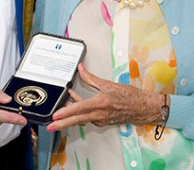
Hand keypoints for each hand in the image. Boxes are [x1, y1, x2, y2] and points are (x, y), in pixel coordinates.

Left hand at [46, 64, 161, 130]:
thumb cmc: (129, 96)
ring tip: (62, 107)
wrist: (142, 108)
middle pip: (77, 120)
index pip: (79, 109)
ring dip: (71, 114)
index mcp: (101, 103)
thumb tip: (81, 69)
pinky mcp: (103, 121)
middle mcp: (100, 114)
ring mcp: (101, 119)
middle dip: (62, 123)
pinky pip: (88, 118)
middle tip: (51, 126)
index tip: (56, 115)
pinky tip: (76, 103)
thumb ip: (91, 78)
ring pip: (82, 119)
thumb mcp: (109, 84)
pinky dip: (80, 112)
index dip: (66, 112)